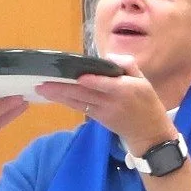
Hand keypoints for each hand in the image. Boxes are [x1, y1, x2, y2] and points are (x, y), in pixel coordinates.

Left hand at [35, 54, 174, 154]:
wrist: (149, 133)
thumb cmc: (147, 103)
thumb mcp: (144, 81)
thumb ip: (127, 65)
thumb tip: (107, 57)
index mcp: (126, 89)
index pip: (107, 85)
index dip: (93, 82)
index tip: (78, 77)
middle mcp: (112, 101)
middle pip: (85, 93)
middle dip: (63, 89)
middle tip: (43, 83)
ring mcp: (103, 111)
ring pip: (78, 102)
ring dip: (59, 96)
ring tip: (41, 90)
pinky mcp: (98, 118)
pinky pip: (79, 107)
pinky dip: (66, 101)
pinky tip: (53, 96)